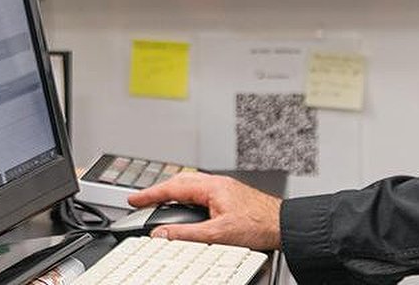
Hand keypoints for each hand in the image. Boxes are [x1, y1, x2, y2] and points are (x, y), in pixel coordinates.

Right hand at [127, 171, 281, 249]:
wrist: (284, 225)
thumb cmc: (259, 225)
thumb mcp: (217, 234)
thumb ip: (186, 234)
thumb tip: (162, 234)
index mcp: (212, 187)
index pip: (173, 187)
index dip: (151, 194)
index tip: (134, 200)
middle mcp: (217, 183)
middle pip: (180, 183)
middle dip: (158, 191)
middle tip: (142, 201)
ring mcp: (224, 188)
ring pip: (191, 187)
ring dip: (172, 194)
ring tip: (158, 205)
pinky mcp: (230, 196)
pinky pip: (201, 192)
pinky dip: (186, 198)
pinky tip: (185, 208)